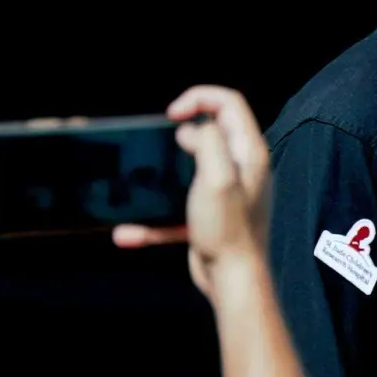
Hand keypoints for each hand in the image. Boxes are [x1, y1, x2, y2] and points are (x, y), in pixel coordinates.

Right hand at [112, 86, 270, 299]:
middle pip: (211, 132)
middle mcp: (241, 169)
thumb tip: (191, 130)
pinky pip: (176, 212)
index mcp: (248, 153)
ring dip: (162, 176)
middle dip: (181, 131)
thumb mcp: (217, 175)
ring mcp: (225, 194)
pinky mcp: (209, 217)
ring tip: (141, 180)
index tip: (171, 113)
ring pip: (189, 172)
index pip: (229, 103)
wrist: (233, 279)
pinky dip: (154, 221)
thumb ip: (207, 142)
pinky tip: (128, 233)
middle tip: (159, 139)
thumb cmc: (228, 228)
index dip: (199, 97)